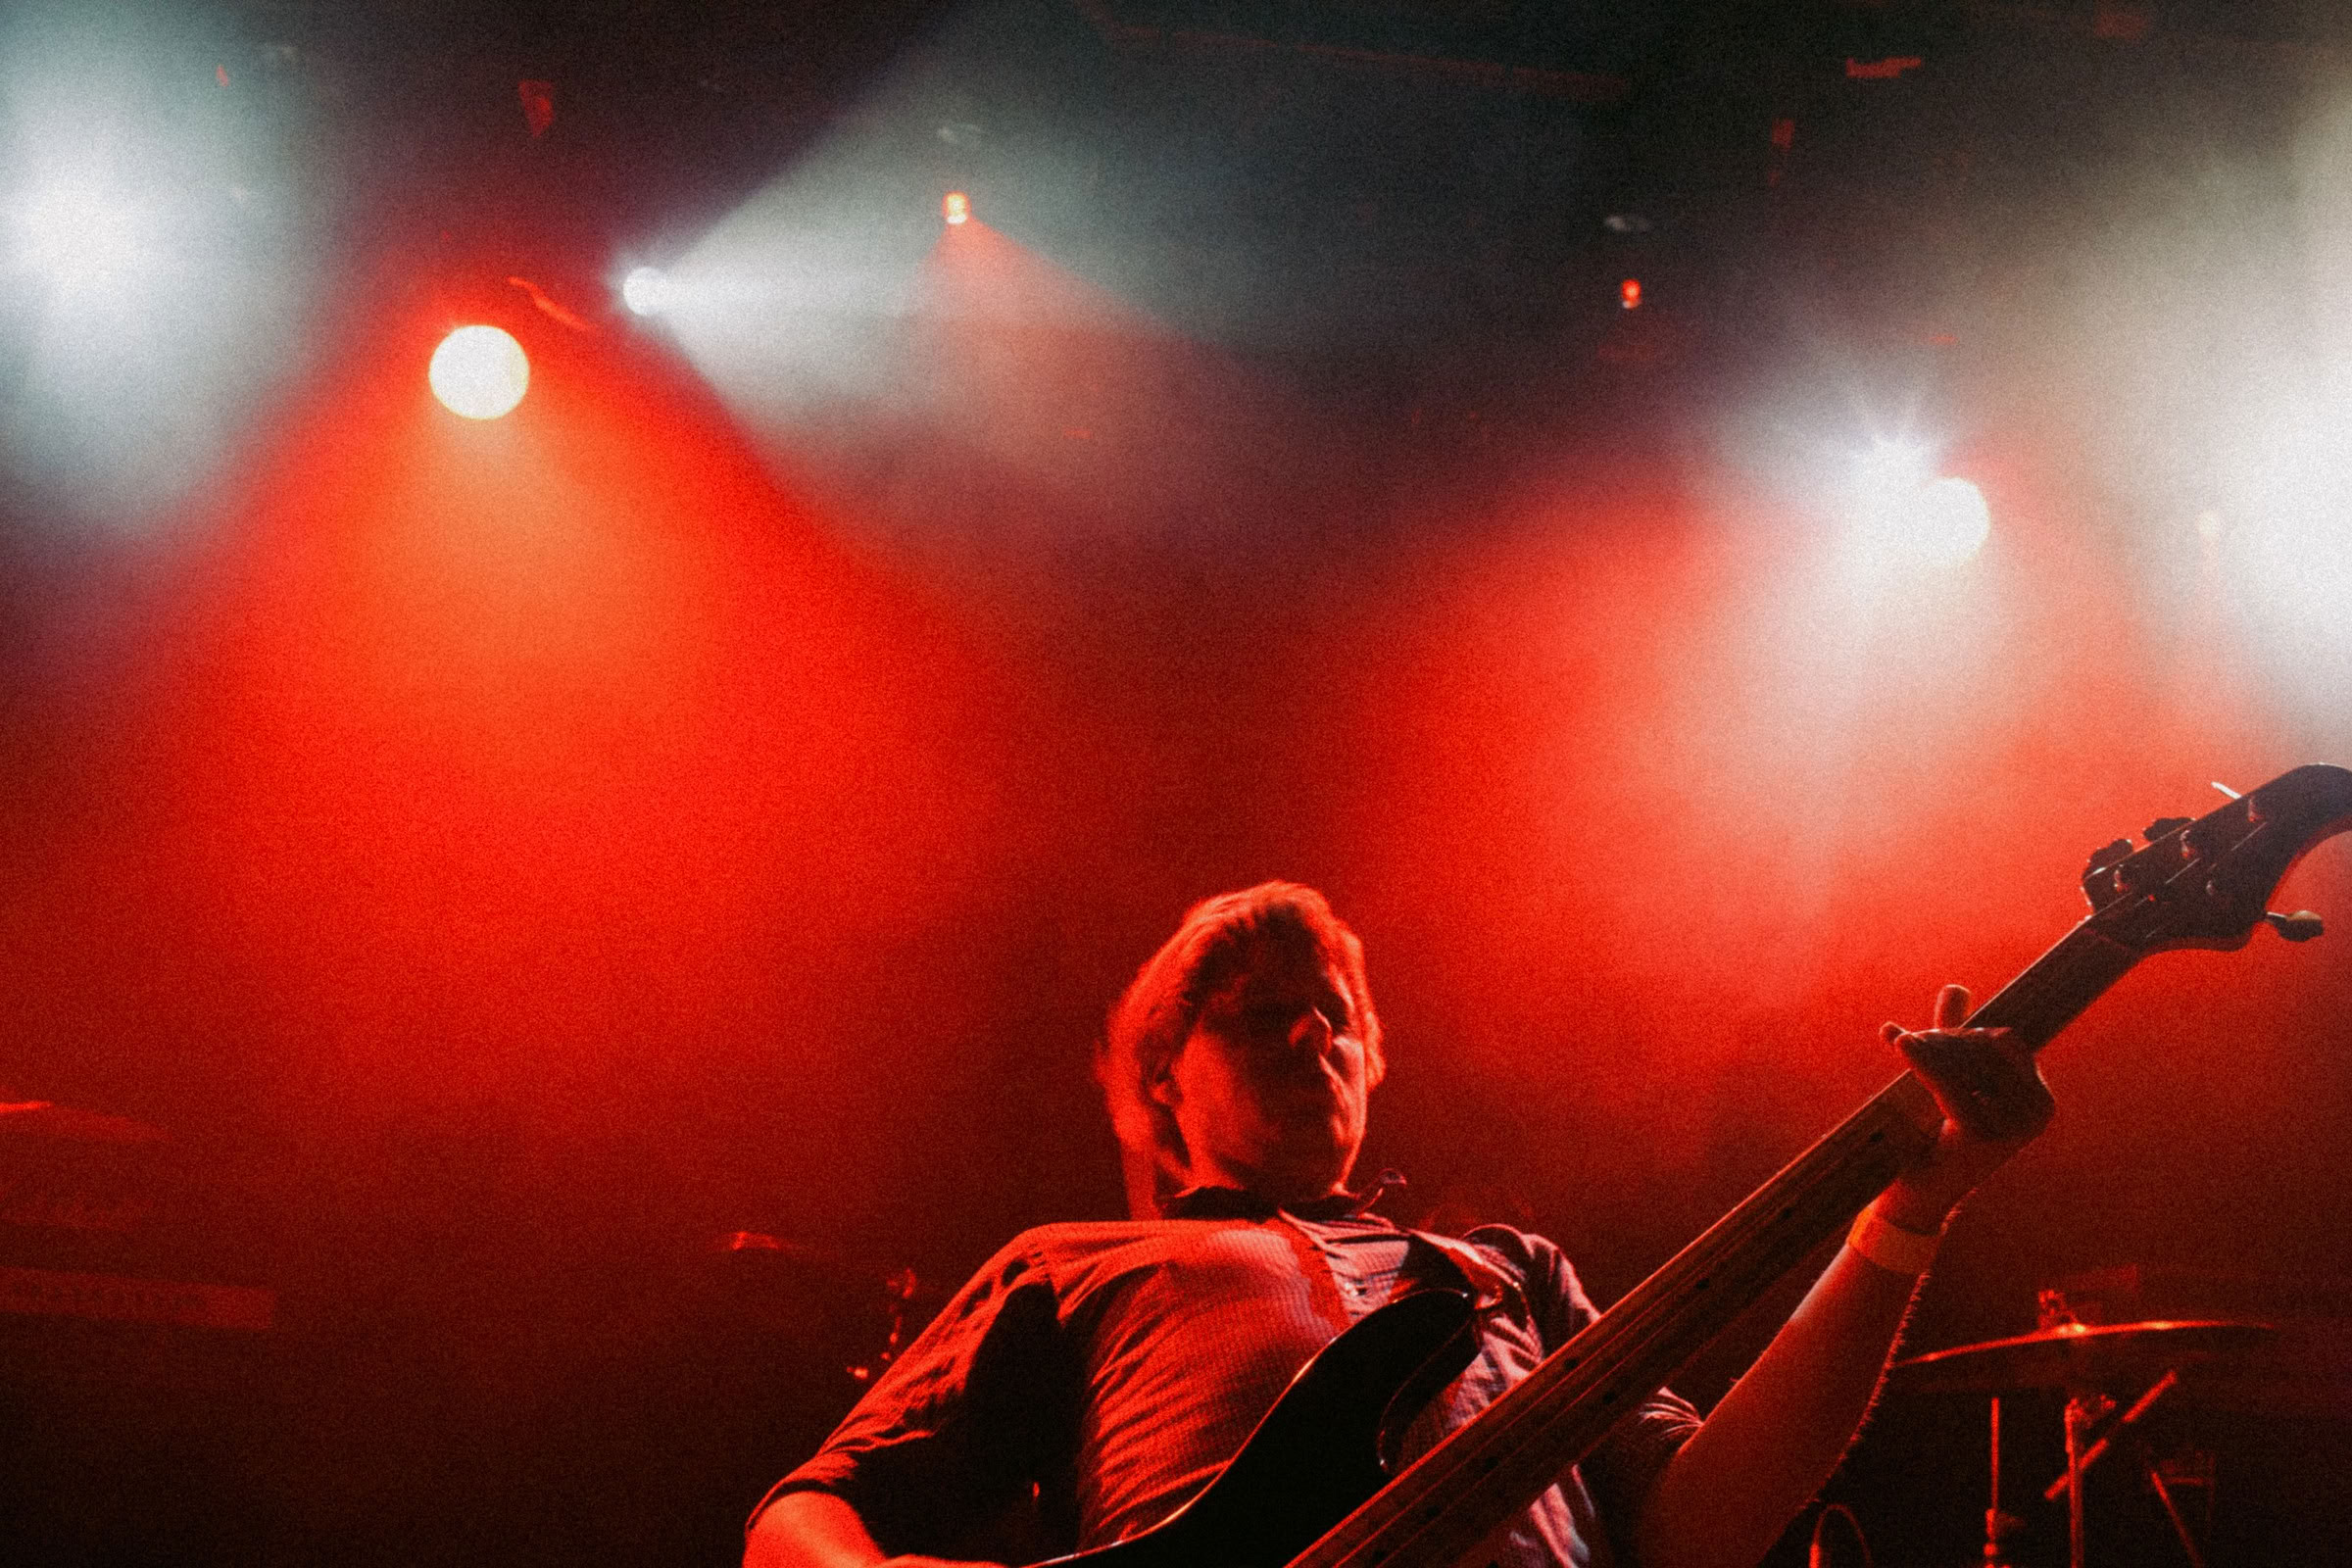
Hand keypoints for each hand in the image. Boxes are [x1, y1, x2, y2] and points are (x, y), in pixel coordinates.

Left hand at [1876, 983, 2054, 1230]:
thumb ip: (1955, 1033)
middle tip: (1909, 1043)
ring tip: (1905, 1047)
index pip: (2006, 1040)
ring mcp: (2015, 1128)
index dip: (1967, 1033)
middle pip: (1986, 1046)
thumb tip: (1955, 986)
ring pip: (1965, 1062)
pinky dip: (1922, 1063)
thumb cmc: (1935, 1132)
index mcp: (2039, 1098)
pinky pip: (1948, 1084)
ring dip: (1930, 1051)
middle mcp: (2037, 1113)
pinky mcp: (1983, 1137)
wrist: (1919, 1190)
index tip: (1930, 1040)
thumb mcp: (1950, 1075)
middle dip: (1944, 1039)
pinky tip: (1900, 1044)